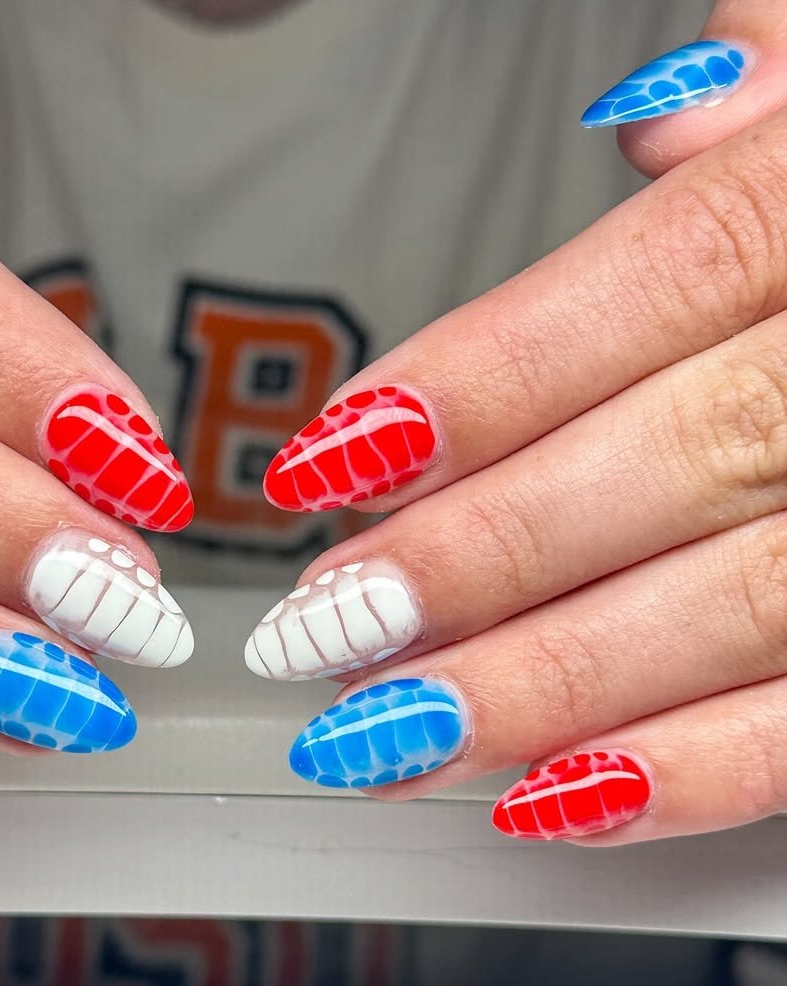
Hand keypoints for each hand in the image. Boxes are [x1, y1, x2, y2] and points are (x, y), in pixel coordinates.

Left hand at [247, 1, 786, 843]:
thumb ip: (776, 103)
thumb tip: (661, 118)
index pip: (639, 292)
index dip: (471, 389)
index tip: (329, 465)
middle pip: (667, 466)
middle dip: (474, 560)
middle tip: (330, 623)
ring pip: (737, 609)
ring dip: (546, 688)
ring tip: (397, 730)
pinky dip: (700, 771)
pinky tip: (556, 795)